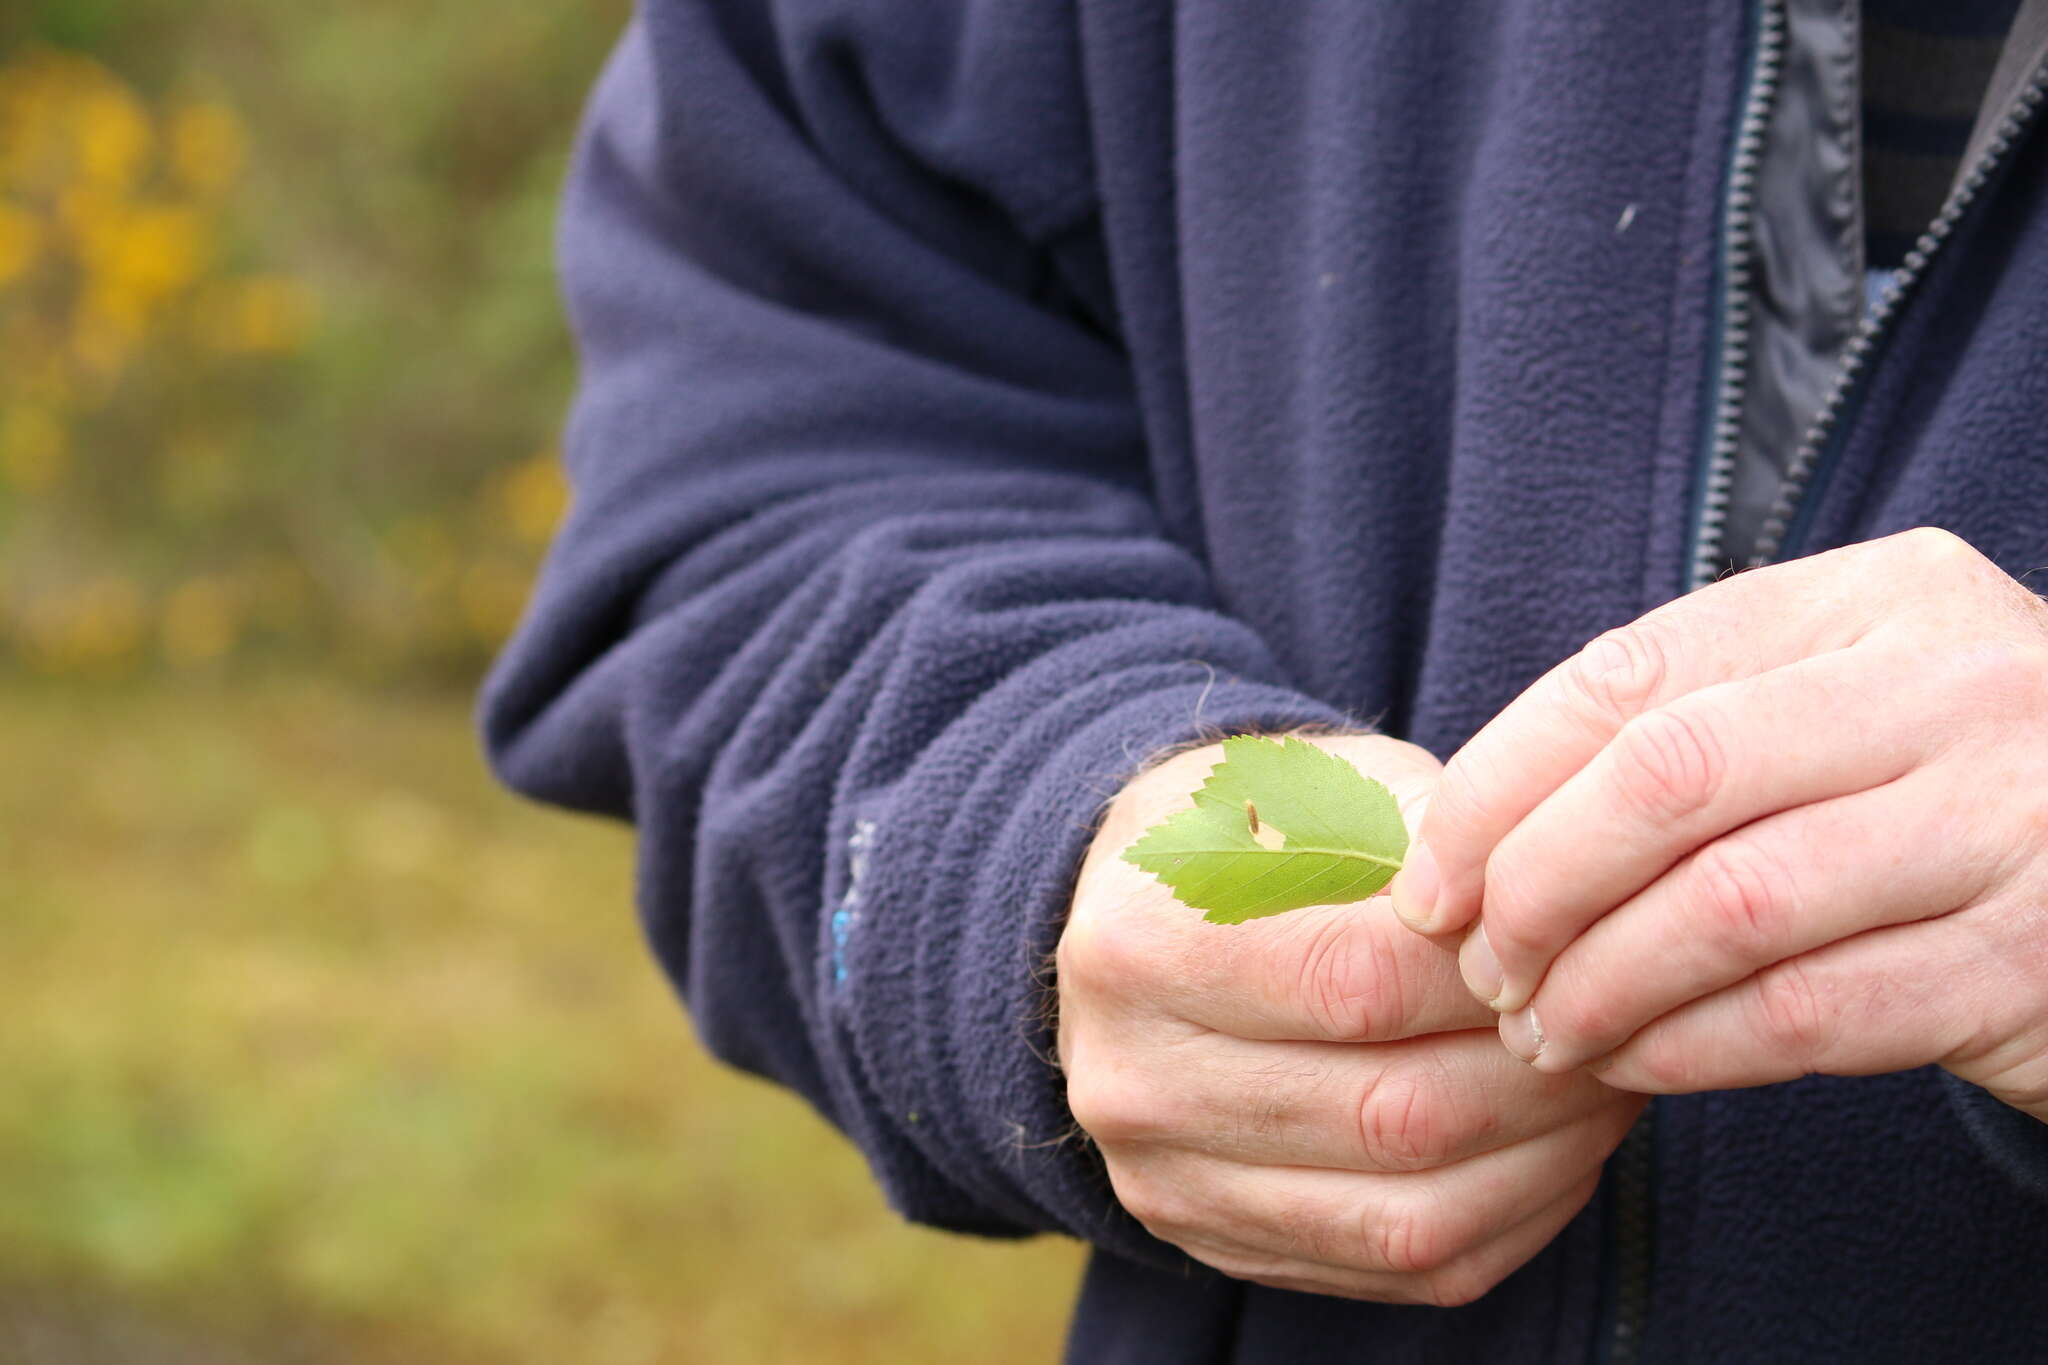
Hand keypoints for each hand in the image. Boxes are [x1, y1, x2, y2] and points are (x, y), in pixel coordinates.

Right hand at [1056, 733, 1643, 1305]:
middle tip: (1621, 1020)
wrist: (1135, 925)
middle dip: (1540, 1074)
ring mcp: (1167, 1179)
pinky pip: (1406, 1268)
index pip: (1358, 981)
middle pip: (1393, 1113)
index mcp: (1139, 941)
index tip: (1575, 940)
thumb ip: (1423, 833)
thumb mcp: (1320, 784)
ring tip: (1606, 1084)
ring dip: (1546, 1157)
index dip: (1492, 971)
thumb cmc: (1256, 835)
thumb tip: (1543, 908)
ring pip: (1411, 1215)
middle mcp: (1130, 1078)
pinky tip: (1555, 1146)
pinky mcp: (1220, 1245)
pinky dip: (1512, 1214)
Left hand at [1390, 528, 2047, 1121]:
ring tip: (1543, 1032)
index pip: (1630, 675)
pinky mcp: (2032, 959)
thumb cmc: (1944, 802)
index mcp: (1877, 597)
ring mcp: (2011, 816)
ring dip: (1602, 983)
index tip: (1429, 880)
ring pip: (1730, 902)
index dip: (1499, 786)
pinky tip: (1635, 1064)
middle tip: (1481, 968)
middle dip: (1537, 886)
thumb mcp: (1835, 717)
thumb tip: (1463, 831)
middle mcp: (1956, 681)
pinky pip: (1810, 1012)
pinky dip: (1691, 1046)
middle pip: (1666, 778)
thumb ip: (1688, 735)